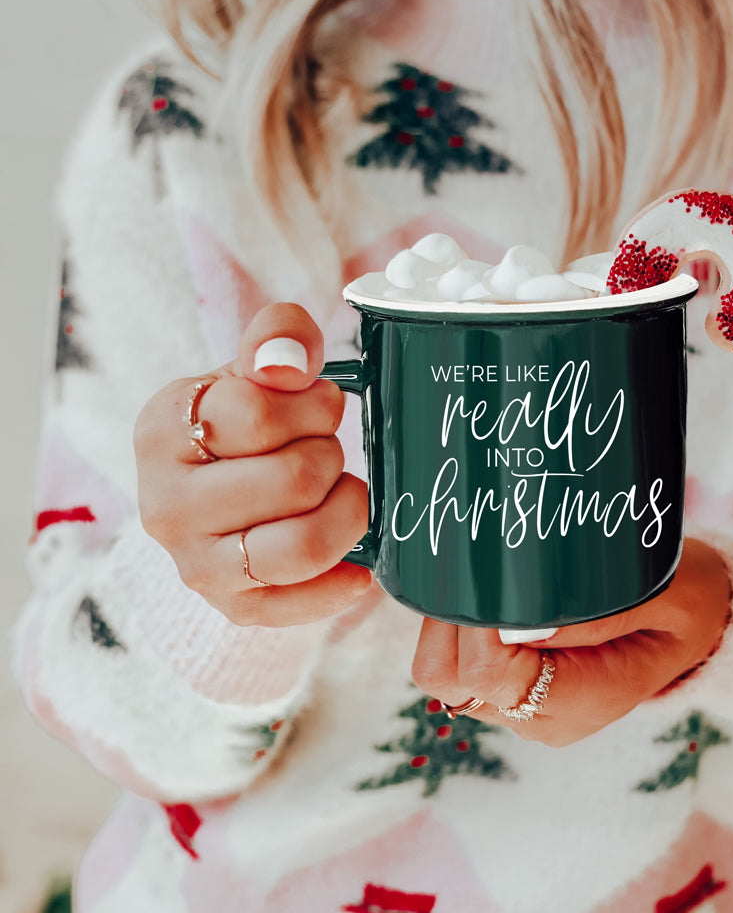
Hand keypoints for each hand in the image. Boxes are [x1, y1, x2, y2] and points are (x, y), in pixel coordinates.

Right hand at [135, 303, 370, 626]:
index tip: (319, 404)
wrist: (219, 482)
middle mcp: (165, 505)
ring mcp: (195, 563)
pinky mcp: (231, 606)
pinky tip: (360, 561)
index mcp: (162, 431)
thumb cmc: (244, 419)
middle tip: (327, 449)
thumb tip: (287, 365)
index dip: (313, 404)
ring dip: (347, 512)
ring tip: (344, 493)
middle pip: (293, 480)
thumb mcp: (256, 365)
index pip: (257, 413)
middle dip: (331, 455)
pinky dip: (343, 583)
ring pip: (302, 546)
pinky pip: (300, 606)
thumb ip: (278, 337)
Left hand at [410, 538, 730, 745]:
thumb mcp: (666, 597)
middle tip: (472, 567)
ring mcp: (526, 708)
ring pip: (445, 674)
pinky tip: (486, 592)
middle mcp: (543, 717)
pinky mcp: (518, 690)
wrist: (702, 628)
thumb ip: (601, 614)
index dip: (474, 624)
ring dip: (447, 623)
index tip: (485, 575)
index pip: (491, 676)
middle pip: (451, 681)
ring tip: (479, 575)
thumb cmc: (689, 603)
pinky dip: (459, 629)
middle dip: (446, 621)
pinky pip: (462, 665)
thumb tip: (523, 620)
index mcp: (583, 700)